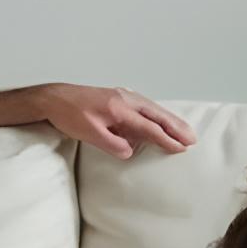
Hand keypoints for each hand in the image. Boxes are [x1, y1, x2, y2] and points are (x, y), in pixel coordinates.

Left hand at [31, 83, 194, 158]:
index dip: (166, 139)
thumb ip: (112, 144)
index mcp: (119, 109)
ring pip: (152, 109)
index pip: (149, 127)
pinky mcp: (118, 97)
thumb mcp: (89, 134)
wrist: (54, 98)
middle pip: (157, 114)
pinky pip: (144, 106)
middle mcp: (125, 99)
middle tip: (192, 139)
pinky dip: (156, 115)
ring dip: (169, 120)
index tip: (180, 148)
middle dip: (176, 127)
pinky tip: (160, 120)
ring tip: (183, 131)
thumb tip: (130, 151)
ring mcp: (122, 96)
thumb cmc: (69, 115)